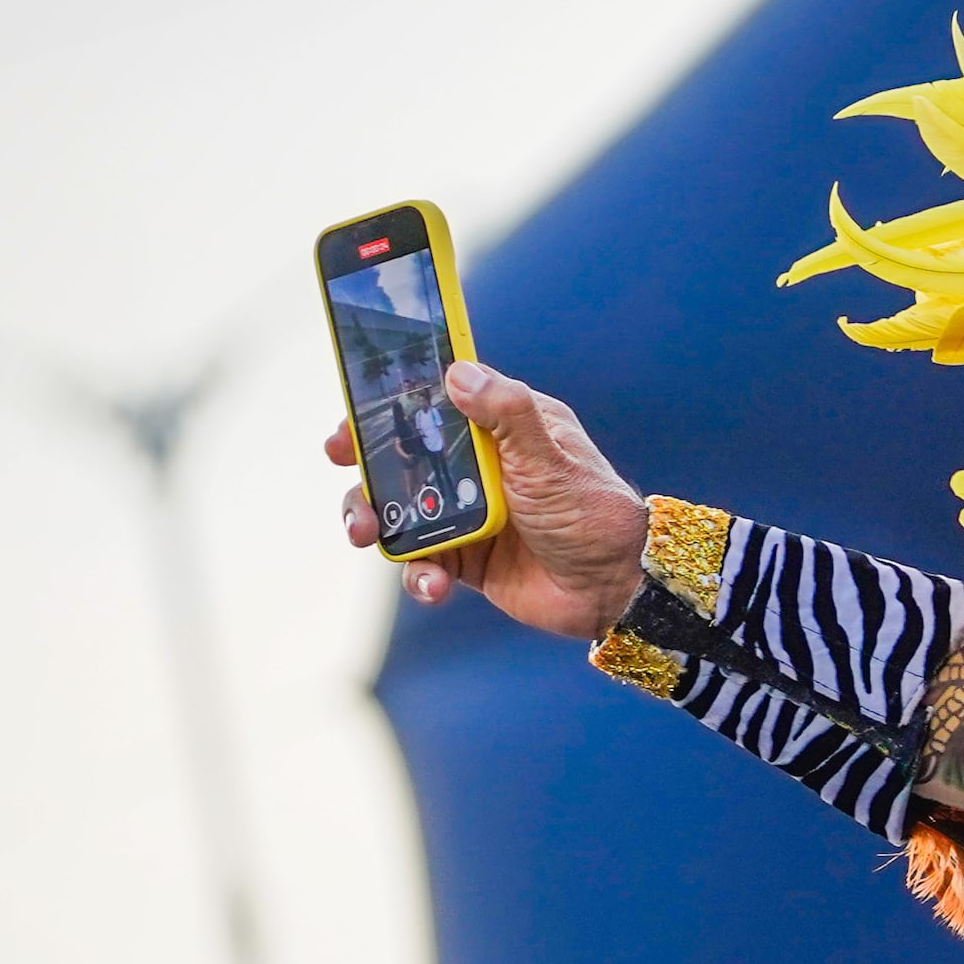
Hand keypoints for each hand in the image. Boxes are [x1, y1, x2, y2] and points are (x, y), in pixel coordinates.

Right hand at [332, 360, 648, 633]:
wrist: (616, 589)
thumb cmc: (593, 514)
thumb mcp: (548, 458)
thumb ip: (507, 414)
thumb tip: (459, 373)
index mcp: (505, 428)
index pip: (437, 402)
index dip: (390, 405)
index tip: (353, 416)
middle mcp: (482, 466)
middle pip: (404, 456)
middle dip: (368, 466)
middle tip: (347, 471)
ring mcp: (470, 513)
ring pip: (401, 509)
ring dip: (377, 520)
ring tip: (368, 535)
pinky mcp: (466, 558)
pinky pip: (423, 562)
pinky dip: (418, 575)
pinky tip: (432, 585)